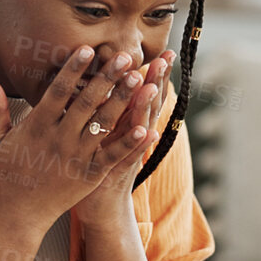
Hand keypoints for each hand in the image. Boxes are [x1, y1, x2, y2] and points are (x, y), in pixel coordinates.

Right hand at [0, 46, 156, 227]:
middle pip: (87, 103)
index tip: (88, 49)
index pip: (58, 91)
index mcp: (37, 126)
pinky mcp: (90, 176)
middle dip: (108, 78)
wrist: (18, 214)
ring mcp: (76, 158)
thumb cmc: (6, 173)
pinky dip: (131, 143)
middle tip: (125, 56)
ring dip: (124, 102)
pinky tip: (148, 128)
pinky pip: (113, 156)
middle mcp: (59, 139)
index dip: (74, 70)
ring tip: (141, 80)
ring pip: (104, 125)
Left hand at [72, 50, 175, 230]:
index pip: (144, 93)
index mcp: (127, 124)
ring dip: (149, 105)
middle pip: (148, 104)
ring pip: (142, 125)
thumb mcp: (103, 136)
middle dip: (156, 80)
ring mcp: (128, 152)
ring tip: (155, 85)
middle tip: (165, 58)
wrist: (101, 208)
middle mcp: (133, 136)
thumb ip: (105, 109)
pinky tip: (149, 131)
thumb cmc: (94, 166)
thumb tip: (102, 81)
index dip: (155, 74)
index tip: (165, 51)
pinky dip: (140, 144)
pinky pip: (130, 154)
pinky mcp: (117, 169)